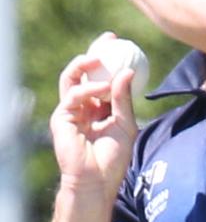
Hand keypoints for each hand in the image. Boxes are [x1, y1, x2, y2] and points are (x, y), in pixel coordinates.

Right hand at [50, 32, 139, 201]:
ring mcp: (70, 112)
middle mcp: (82, 106)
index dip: (108, 59)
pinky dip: (88, 89)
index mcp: (98, 107)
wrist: (98, 181)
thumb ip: (123, 98)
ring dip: (86, 67)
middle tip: (109, 41)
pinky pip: (73, 96)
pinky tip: (103, 88)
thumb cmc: (113, 157)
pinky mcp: (61, 119)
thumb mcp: (125, 123)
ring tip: (102, 61)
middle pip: (82, 73)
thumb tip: (128, 71)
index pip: (100, 77)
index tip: (121, 43)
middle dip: (93, 53)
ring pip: (71, 79)